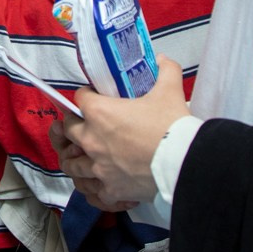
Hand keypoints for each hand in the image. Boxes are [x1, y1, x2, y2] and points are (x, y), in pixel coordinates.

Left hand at [52, 59, 189, 211]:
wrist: (183, 161)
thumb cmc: (171, 125)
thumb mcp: (169, 90)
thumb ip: (165, 69)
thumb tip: (162, 60)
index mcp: (99, 113)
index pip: (80, 99)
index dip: (87, 96)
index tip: (94, 98)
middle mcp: (92, 140)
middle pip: (69, 130)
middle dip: (73, 126)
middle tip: (83, 125)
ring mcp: (99, 167)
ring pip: (73, 164)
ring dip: (76, 158)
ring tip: (83, 157)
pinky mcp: (110, 189)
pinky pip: (93, 192)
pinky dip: (94, 188)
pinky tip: (98, 185)